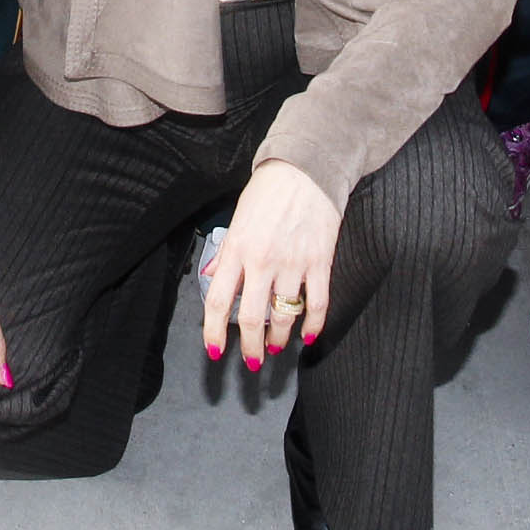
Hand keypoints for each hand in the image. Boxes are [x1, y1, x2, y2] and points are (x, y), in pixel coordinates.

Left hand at [199, 160, 341, 367]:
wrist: (306, 169)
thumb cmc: (268, 191)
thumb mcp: (237, 218)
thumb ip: (225, 253)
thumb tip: (210, 278)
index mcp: (237, 249)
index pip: (219, 300)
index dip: (214, 332)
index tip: (215, 350)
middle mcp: (263, 261)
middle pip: (252, 318)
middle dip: (250, 347)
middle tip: (251, 360)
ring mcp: (293, 263)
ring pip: (284, 316)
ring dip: (279, 338)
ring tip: (275, 345)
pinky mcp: (319, 262)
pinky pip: (317, 304)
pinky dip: (313, 325)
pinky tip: (307, 335)